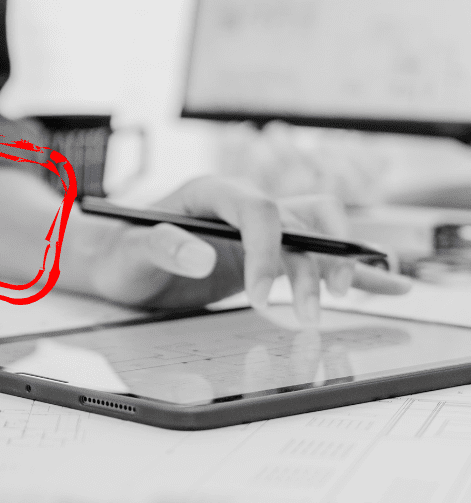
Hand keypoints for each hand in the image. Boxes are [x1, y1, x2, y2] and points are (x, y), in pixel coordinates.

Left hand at [78, 176, 410, 322]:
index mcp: (211, 193)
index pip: (256, 210)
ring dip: (337, 262)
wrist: (116, 262)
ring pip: (318, 230)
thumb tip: (200, 255)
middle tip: (313, 309)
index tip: (260, 296)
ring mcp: (259, 229)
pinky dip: (351, 268)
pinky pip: (317, 254)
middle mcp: (242, 205)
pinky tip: (387, 283)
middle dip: (315, 260)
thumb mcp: (129, 252)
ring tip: (342, 298)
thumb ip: (161, 247)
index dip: (266, 251)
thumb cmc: (119, 252)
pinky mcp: (268, 254)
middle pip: (298, 220)